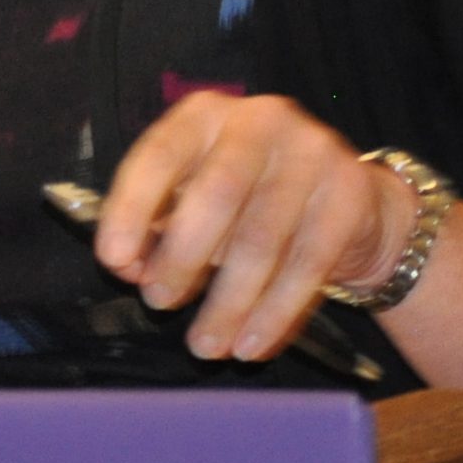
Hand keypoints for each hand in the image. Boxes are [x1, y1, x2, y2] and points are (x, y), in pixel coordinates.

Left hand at [92, 92, 412, 361]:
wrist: (349, 204)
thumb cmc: (249, 202)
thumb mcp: (196, 201)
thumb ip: (158, 227)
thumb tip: (127, 265)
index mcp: (205, 116)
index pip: (159, 155)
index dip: (131, 209)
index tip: (113, 260)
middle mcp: (260, 121)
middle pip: (215, 194)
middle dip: (181, 257)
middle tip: (159, 303)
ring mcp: (311, 151)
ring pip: (262, 239)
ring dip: (228, 302)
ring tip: (205, 346)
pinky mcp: (349, 192)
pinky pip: (308, 264)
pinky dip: (275, 313)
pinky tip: (252, 344)